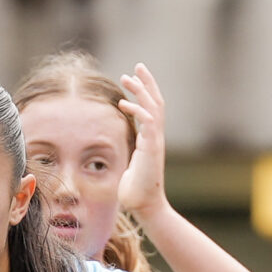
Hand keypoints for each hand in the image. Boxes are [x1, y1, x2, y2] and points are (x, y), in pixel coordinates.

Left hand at [116, 62, 169, 219]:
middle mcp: (156, 136)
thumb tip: (115, 153)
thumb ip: (127, 154)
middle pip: (157, 101)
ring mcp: (156, 141)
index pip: (153, 108)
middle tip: (137, 66)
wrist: (145, 206)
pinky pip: (147, 122)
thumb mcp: (129, 166)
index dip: (147, 91)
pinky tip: (123, 102)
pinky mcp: (152, 147)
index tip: (136, 77)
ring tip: (128, 77)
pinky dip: (136, 109)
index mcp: (152, 139)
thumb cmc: (135, 191)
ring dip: (142, 90)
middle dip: (147, 82)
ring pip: (154, 107)